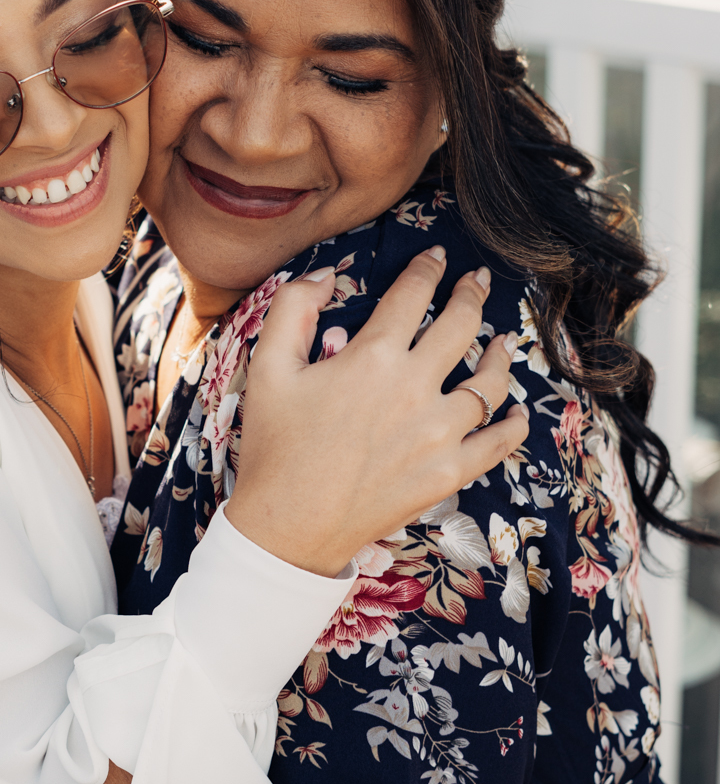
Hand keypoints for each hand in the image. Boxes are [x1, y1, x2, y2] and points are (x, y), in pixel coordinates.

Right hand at [228, 248, 527, 576]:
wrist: (287, 527)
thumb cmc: (274, 448)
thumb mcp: (267, 367)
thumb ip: (293, 308)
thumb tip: (327, 276)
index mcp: (373, 356)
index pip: (412, 294)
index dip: (427, 268)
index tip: (436, 256)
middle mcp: (415, 388)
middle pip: (461, 325)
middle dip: (472, 294)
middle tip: (477, 281)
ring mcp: (439, 433)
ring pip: (489, 381)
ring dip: (499, 353)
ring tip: (502, 342)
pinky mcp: (449, 473)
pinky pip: (498, 443)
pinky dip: (512, 424)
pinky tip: (515, 412)